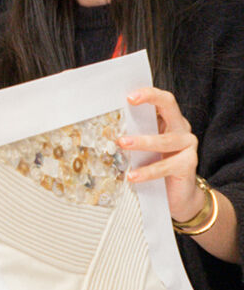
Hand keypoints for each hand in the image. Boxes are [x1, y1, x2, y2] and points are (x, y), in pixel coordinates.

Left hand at [121, 86, 204, 221]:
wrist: (176, 196)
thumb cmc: (153, 167)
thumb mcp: (141, 149)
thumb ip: (131, 135)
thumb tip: (102, 128)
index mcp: (169, 121)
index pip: (162, 101)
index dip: (148, 94)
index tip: (129, 95)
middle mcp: (181, 129)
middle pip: (170, 107)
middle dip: (150, 100)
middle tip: (129, 101)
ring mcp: (188, 146)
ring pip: (165, 140)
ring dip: (142, 141)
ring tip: (122, 143)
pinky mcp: (188, 165)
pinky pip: (166, 166)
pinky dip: (147, 172)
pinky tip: (132, 176)